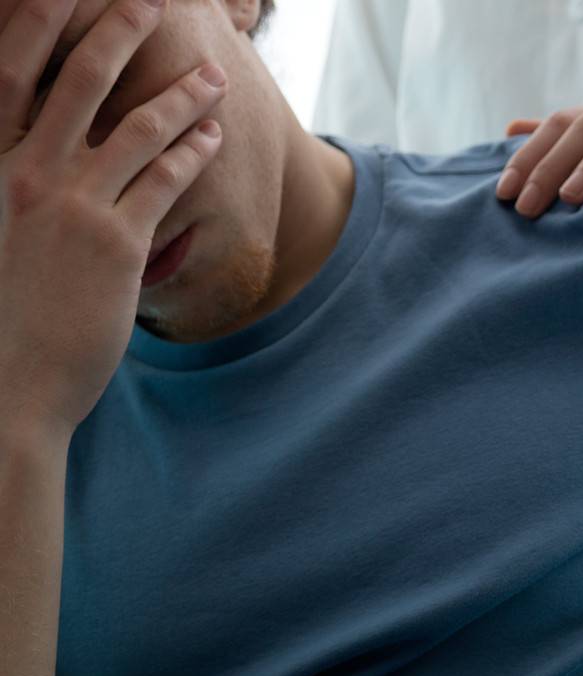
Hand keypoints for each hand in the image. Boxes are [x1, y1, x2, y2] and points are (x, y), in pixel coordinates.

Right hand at [0, 0, 226, 436]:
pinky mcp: (117, 244)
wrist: (9, 381)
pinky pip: (163, 182)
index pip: (9, 66)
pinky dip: (191, 152)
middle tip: (153, 1)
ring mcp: (72, 204)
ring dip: (180, 95)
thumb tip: (33, 155)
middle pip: (77, 76)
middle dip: (118, 29)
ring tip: (212, 76)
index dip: (35, 16)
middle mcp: (23, 169)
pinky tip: (213, 137)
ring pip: (134, 127)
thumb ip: (12, 181)